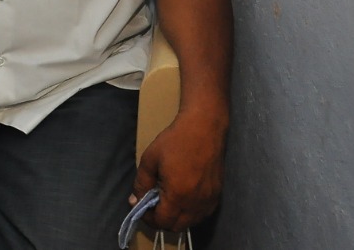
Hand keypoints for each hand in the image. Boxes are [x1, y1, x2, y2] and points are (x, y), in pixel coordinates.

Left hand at [131, 109, 226, 231]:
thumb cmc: (175, 140)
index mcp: (178, 195)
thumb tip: (135, 201)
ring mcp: (209, 200)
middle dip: (162, 221)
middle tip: (153, 206)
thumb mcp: (150, 159)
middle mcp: (196, 203)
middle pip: (177, 227)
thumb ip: (141, 183)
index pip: (162, 222)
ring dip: (177, 218)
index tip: (142, 208)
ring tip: (167, 200)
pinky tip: (183, 197)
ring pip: (191, 222)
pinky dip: (190, 212)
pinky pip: (202, 213)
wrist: (204, 127)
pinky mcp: (217, 194)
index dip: (149, 219)